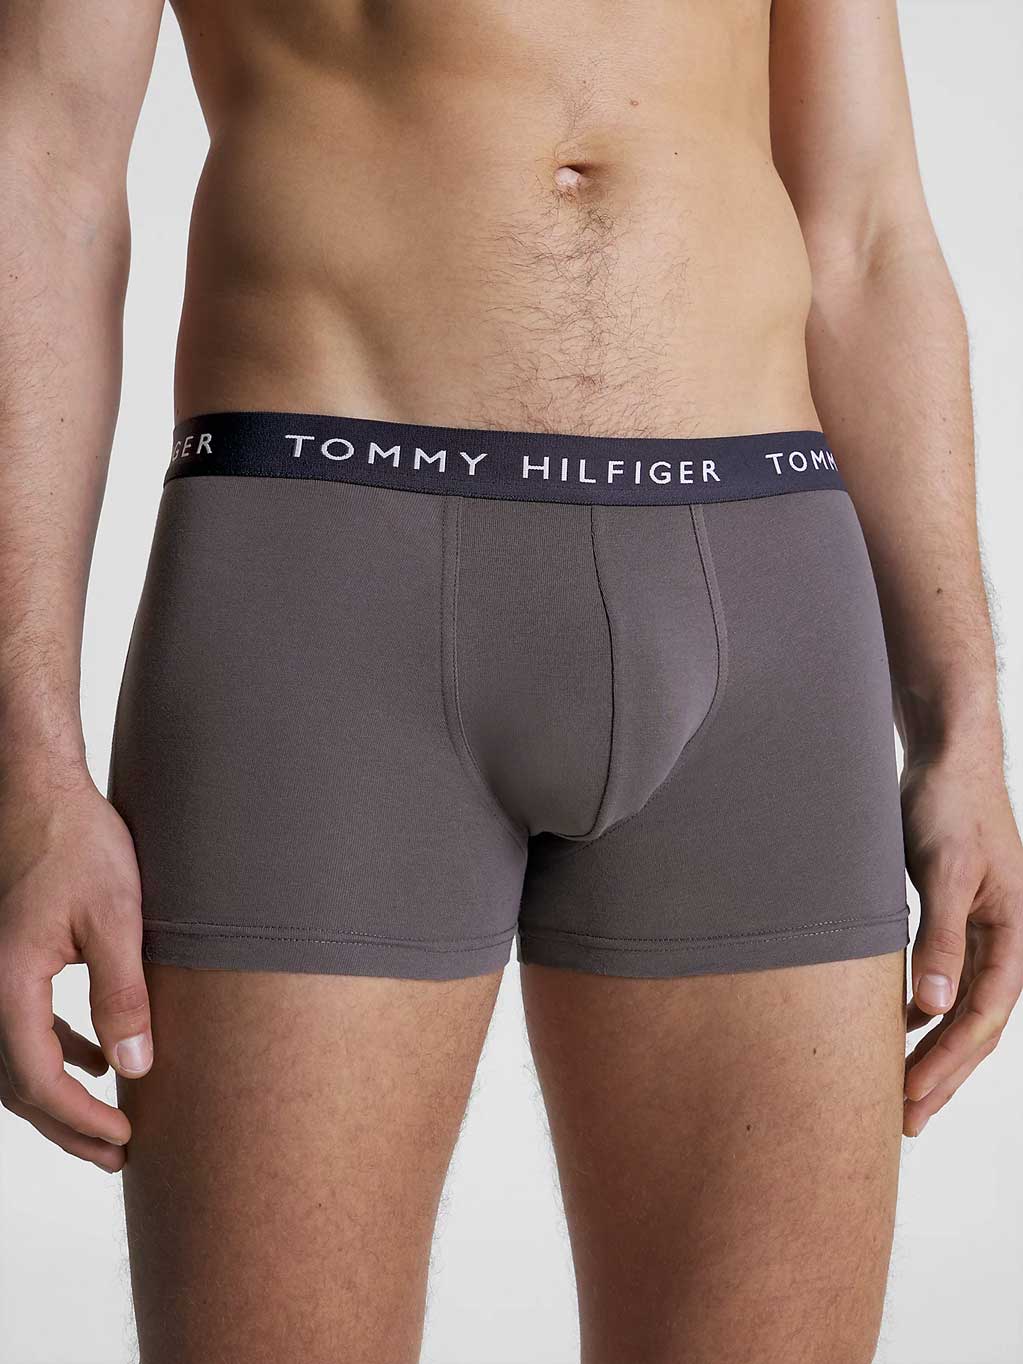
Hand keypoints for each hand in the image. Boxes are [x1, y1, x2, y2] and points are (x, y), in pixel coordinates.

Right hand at [0, 765, 151, 1170]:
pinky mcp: (7, 961)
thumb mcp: (116, 918)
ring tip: (108, 1126)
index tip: (123, 1141)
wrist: (39, 793)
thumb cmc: (77, 843)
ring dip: (60, 1096)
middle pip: (19, 1083)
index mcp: (8, 983)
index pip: (38, 1078)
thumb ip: (124, 995)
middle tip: (116, 1156)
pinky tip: (95, 1057)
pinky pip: (23, 1026)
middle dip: (67, 1126)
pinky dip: (56, 1052)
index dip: (79, 1119)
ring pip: (18, 1060)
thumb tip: (135, 1069)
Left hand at [901, 749, 1022, 1136]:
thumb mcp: (941, 870)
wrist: (947, 756)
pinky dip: (921, 1009)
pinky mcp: (954, 916)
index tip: (910, 1098)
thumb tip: (934, 1008)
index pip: (981, 1018)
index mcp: (1011, 933)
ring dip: (932, 1048)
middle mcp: (1002, 938)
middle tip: (905, 1121)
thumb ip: (940, 938)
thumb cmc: (949, 805)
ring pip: (959, 1007)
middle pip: (974, 1025)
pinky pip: (945, 979)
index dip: (947, 1062)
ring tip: (898, 1091)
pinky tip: (894, 1028)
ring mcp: (981, 929)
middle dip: (942, 1074)